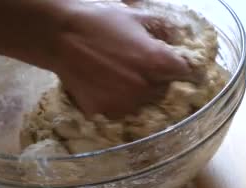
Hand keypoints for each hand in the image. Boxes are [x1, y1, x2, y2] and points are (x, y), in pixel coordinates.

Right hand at [53, 2, 193, 117]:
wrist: (58, 36)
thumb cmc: (100, 22)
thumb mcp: (136, 17)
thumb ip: (163, 29)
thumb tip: (179, 40)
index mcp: (158, 62)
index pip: (187, 74)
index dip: (184, 70)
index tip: (180, 69)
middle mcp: (146, 87)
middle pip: (166, 91)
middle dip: (161, 82)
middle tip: (144, 69)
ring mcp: (126, 102)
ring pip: (145, 103)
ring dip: (140, 94)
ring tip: (123, 78)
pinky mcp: (106, 112)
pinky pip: (123, 112)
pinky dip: (119, 103)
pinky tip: (109, 87)